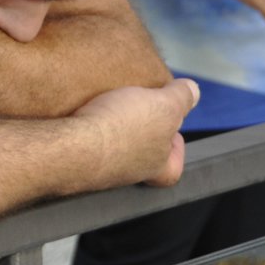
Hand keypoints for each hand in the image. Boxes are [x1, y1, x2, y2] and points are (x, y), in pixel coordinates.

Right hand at [72, 78, 199, 187]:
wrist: (70, 145)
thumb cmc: (122, 129)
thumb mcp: (164, 105)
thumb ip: (181, 97)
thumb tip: (194, 91)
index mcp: (154, 165)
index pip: (172, 170)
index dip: (176, 151)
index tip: (175, 134)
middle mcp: (127, 173)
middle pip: (142, 157)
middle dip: (142, 135)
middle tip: (138, 111)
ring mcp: (96, 169)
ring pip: (111, 150)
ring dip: (112, 130)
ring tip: (108, 104)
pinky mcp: (71, 160)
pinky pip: (82, 144)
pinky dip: (86, 129)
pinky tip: (82, 110)